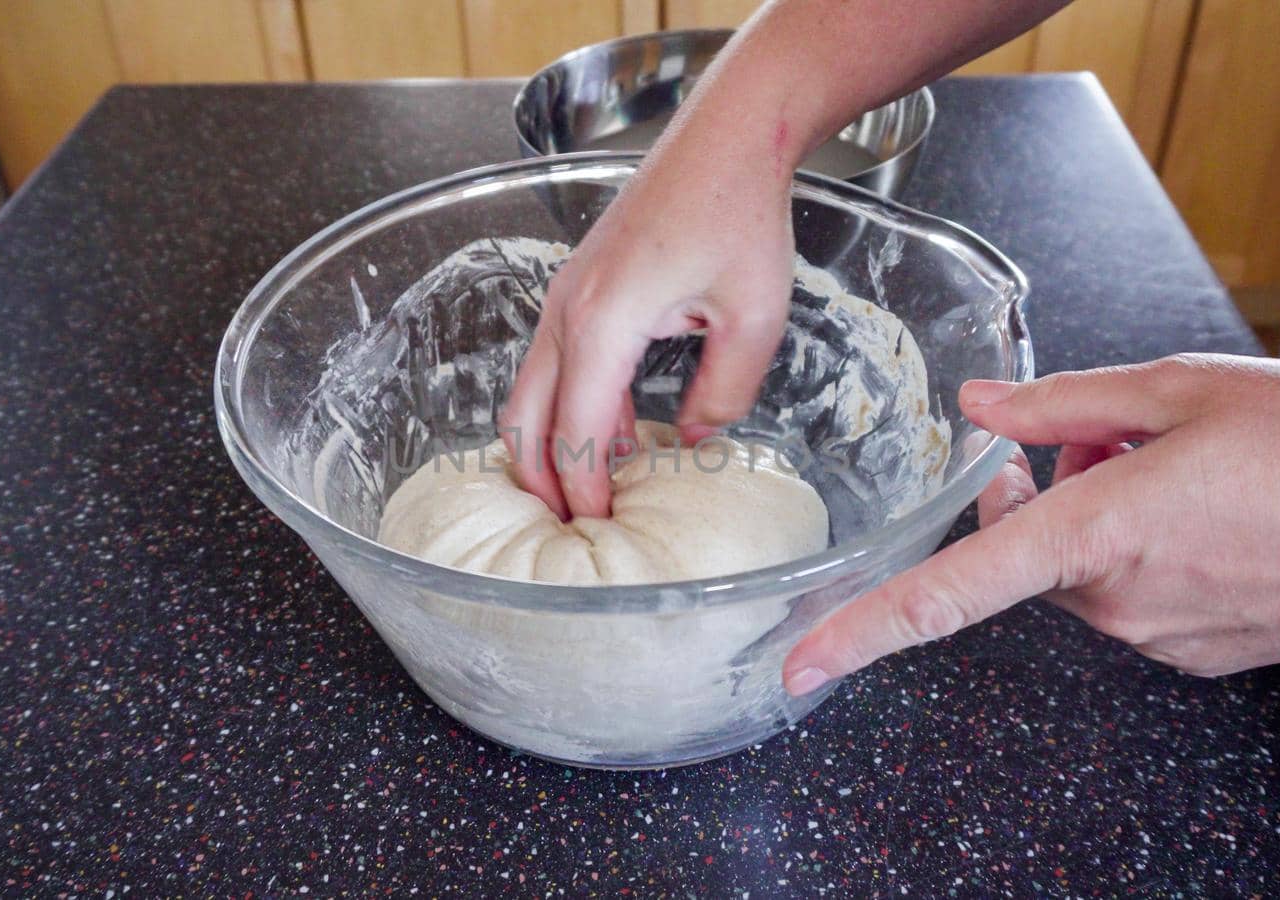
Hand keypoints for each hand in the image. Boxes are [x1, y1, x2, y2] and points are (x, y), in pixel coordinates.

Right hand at [499, 141, 793, 518]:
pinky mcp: (580, 285)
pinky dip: (568, 406)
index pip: (575, 435)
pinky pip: (556, 361)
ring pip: (532, 390)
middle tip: (571, 527)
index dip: (584, 491)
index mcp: (602, 325)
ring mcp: (566, 295)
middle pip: (525, 419)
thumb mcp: (754, 318)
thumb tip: (694, 438)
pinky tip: (612, 431)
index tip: (602, 530)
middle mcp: (567, 311)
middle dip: (541, 480)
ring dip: (551, 443)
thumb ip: (723, 393)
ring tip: (589, 489)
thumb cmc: (737, 214)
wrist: (725, 138)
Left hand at [784, 353, 1279, 694]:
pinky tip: (1214, 516)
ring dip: (1103, 516)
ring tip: (1189, 471)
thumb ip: (1061, 403)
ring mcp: (1158, 636)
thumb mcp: (1183, 388)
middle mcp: (1116, 600)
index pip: (952, 592)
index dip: (864, 629)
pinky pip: (1134, 596)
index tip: (801, 661)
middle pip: (1028, 545)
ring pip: (1082, 570)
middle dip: (1049, 488)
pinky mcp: (1194, 654)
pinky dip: (1149, 552)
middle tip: (1124, 435)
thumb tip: (977, 411)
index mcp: (1096, 531)